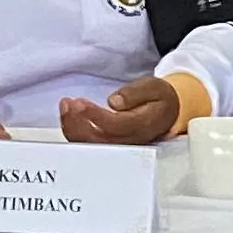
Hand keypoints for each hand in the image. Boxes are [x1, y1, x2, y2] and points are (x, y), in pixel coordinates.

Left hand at [59, 77, 183, 145]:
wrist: (166, 111)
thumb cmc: (158, 98)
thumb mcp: (153, 87)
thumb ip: (135, 93)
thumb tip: (114, 102)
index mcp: (144, 125)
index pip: (116, 125)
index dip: (94, 115)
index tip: (79, 103)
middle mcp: (130, 140)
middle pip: (99, 140)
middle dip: (78, 123)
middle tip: (68, 103)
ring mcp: (119, 145)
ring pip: (91, 144)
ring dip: (73, 127)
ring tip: (66, 106)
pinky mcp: (111, 145)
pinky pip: (89, 143)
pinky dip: (75, 131)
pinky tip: (68, 115)